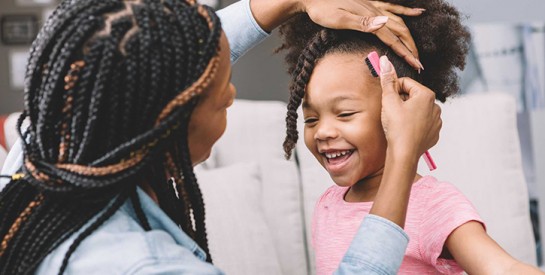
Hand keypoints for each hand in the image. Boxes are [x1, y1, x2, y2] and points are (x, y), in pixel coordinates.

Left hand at [300, 0, 424, 69]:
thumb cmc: (322, 10)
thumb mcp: (340, 19)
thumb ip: (362, 23)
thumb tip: (384, 24)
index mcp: (370, 19)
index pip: (393, 39)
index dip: (406, 53)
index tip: (416, 66)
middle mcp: (375, 12)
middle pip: (400, 32)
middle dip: (411, 49)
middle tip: (419, 64)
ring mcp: (374, 7)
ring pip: (399, 23)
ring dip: (409, 37)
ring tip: (416, 50)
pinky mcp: (370, 4)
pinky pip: (393, 8)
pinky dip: (407, 12)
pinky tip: (418, 13)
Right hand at [378, 55, 440, 158]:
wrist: (404, 153)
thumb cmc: (397, 127)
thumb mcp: (389, 100)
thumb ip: (388, 80)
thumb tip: (385, 61)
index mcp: (426, 95)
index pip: (405, 83)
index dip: (393, 90)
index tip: (388, 100)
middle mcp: (435, 106)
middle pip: (412, 96)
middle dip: (401, 102)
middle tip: (391, 113)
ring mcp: (436, 121)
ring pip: (418, 110)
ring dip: (407, 113)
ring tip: (398, 123)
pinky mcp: (434, 133)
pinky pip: (422, 123)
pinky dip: (414, 125)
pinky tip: (405, 131)